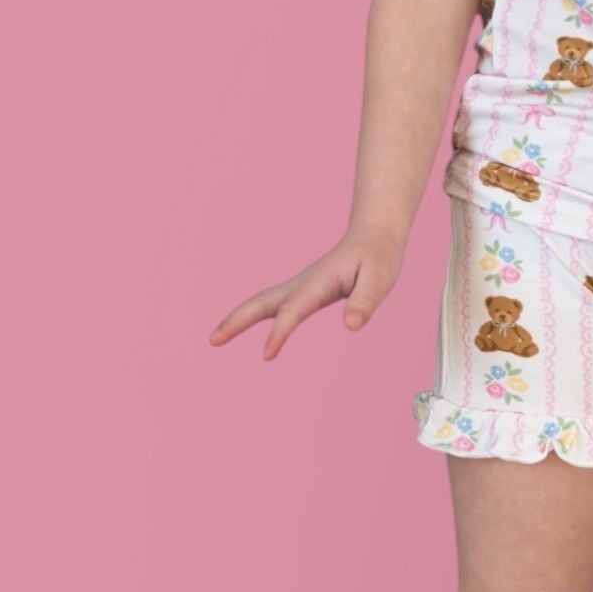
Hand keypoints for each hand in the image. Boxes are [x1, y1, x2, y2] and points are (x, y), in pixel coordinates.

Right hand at [209, 226, 405, 359]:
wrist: (373, 236)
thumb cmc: (378, 258)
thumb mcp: (380, 279)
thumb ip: (366, 301)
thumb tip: (351, 326)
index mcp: (319, 283)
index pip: (293, 310)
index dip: (280, 332)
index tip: (266, 355)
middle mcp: (302, 284)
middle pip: (262, 302)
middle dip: (237, 321)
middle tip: (212, 340)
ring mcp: (299, 287)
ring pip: (262, 303)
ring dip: (237, 319)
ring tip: (215, 338)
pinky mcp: (302, 292)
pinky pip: (272, 306)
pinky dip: (253, 316)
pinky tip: (245, 326)